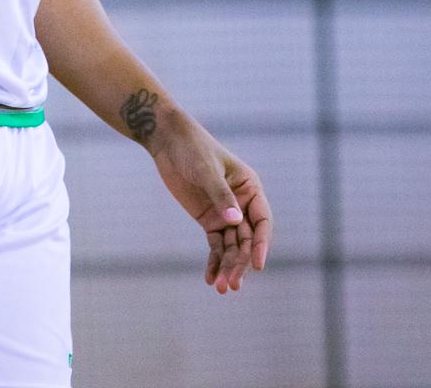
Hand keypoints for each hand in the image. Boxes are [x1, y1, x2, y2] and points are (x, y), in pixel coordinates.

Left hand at [146, 117, 272, 293]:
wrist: (168, 142)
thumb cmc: (193, 149)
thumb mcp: (206, 170)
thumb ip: (221, 196)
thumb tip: (236, 222)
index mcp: (251, 188)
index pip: (262, 222)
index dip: (261, 245)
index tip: (257, 265)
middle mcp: (242, 204)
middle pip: (247, 240)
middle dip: (240, 263)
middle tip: (232, 285)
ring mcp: (225, 214)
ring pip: (232, 246)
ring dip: (228, 267)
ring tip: (222, 288)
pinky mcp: (208, 220)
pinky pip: (215, 245)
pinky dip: (214, 262)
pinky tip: (211, 280)